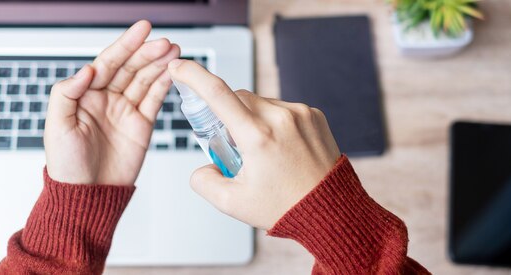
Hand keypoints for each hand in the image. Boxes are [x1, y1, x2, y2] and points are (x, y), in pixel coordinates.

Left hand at [45, 20, 179, 184]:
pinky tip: (173, 73)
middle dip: (148, 53)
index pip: (108, 62)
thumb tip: (88, 70)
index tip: (142, 29)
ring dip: (160, 65)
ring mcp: (126, 111)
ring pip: (146, 81)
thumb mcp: (56, 126)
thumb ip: (67, 93)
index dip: (125, 44)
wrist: (88, 194)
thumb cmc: (67, 164)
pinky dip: (165, 85)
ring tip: (175, 52)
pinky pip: (155, 100)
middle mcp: (107, 99)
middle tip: (165, 43)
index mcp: (86, 95)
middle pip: (131, 68)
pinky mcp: (142, 125)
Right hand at [168, 60, 340, 228]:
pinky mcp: (314, 115)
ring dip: (252, 119)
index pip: (217, 94)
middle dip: (227, 114)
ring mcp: (300, 114)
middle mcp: (280, 118)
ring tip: (264, 153)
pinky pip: (283, 109)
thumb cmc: (287, 207)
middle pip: (238, 97)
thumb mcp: (233, 203)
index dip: (193, 75)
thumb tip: (203, 165)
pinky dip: (274, 122)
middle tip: (233, 145)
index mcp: (258, 137)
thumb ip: (204, 181)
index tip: (179, 66)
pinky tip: (282, 148)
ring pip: (261, 103)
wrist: (331, 210)